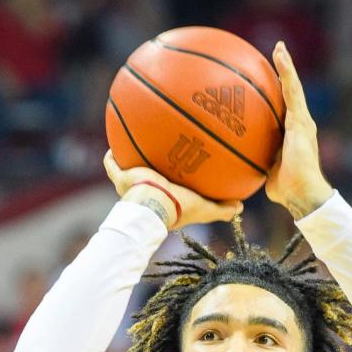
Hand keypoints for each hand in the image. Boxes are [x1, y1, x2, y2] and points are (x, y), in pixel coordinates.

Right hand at [103, 149, 241, 230]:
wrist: (154, 205)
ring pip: (126, 170)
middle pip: (146, 178)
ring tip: (132, 143)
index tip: (175, 173)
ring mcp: (131, 184)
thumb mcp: (204, 209)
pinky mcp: (121, 176)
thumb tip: (240, 207)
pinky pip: (112, 164)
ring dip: (128, 158)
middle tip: (155, 154)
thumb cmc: (179, 208)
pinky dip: (111, 155)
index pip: (167, 189)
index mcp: (165, 198)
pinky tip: (114, 142)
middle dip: (148, 168)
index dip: (170, 183)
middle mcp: (147, 191)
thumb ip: (220, 209)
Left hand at [265, 42, 332, 219]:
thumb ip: (259, 163)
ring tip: (279, 48)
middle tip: (277, 52)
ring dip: (286, 67)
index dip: (278, 93)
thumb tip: (242, 164)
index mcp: (293, 134)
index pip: (284, 109)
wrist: (303, 194)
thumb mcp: (267, 172)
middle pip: (290, 93)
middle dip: (284, 72)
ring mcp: (302, 121)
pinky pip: (292, 92)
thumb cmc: (286, 190)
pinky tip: (279, 57)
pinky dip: (287, 72)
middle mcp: (300, 124)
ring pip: (293, 88)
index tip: (268, 78)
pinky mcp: (301, 121)